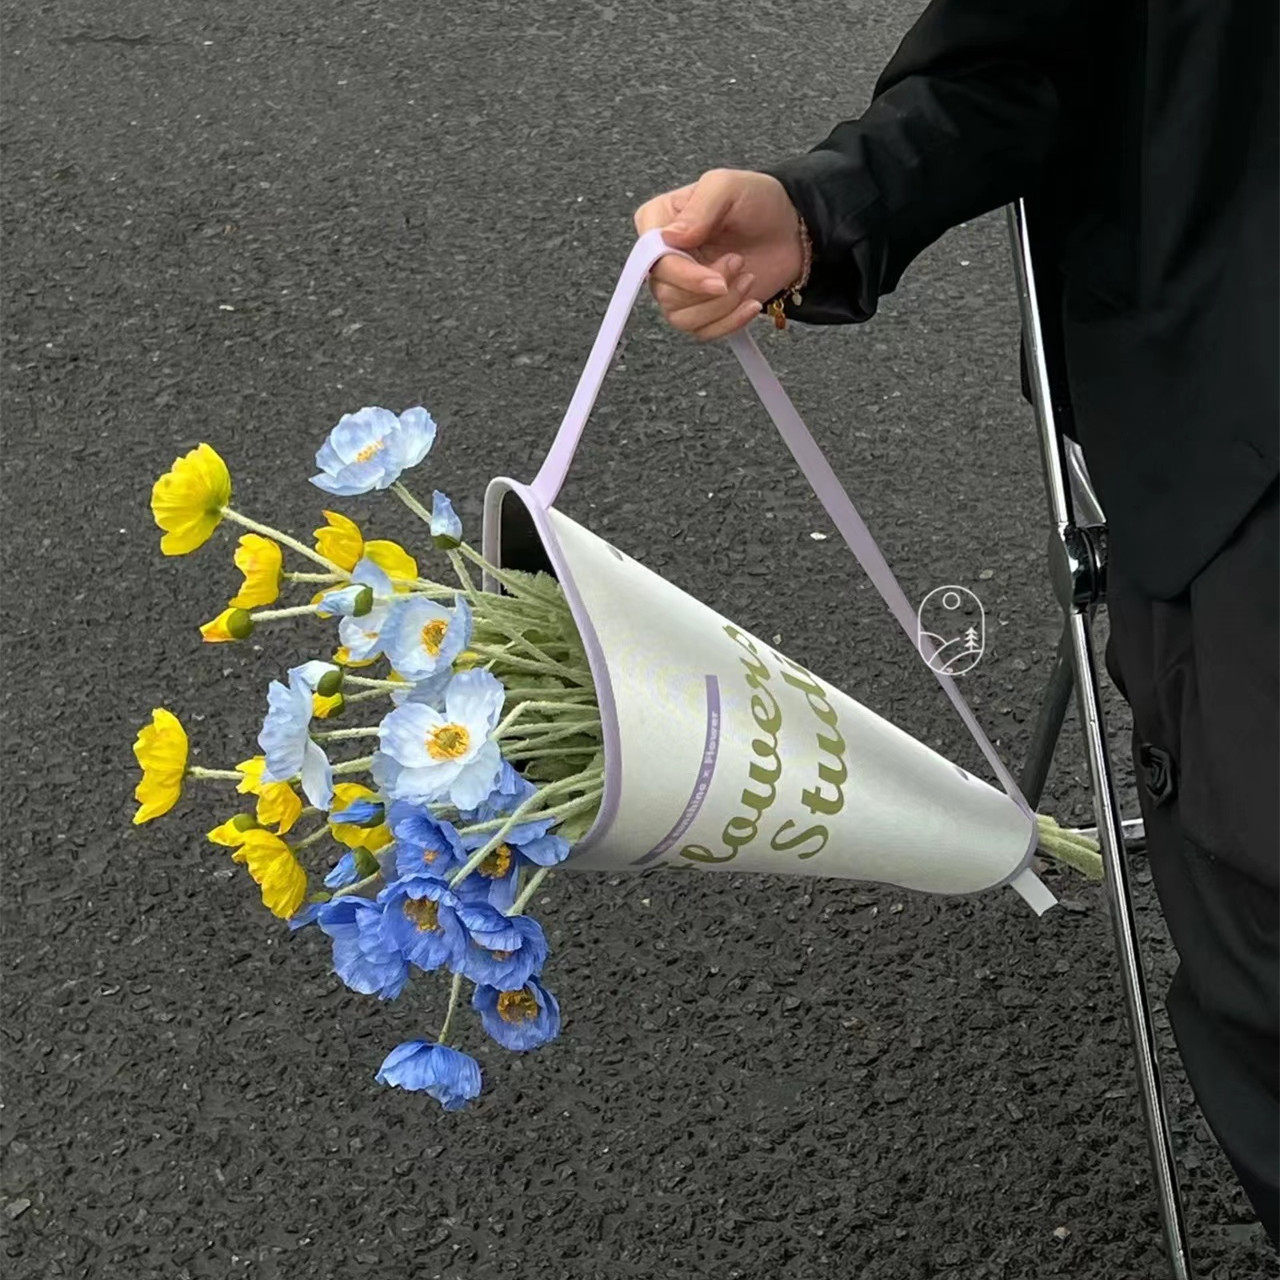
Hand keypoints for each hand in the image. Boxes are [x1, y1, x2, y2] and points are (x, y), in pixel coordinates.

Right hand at [632, 169, 803, 340]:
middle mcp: (663, 257)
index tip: (717, 278)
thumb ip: (699, 209)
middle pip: (666, 294)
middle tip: (739, 262)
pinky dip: (730, 323)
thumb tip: (669, 238)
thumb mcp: (728, 187)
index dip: (683, 276)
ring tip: (748, 278)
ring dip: (722, 305)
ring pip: (681, 317)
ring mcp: (679, 286)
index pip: (653, 261)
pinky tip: (751, 303)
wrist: (791, 229)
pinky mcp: (700, 308)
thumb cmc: (757, 201)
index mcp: (658, 221)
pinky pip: (701, 332)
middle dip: (709, 289)